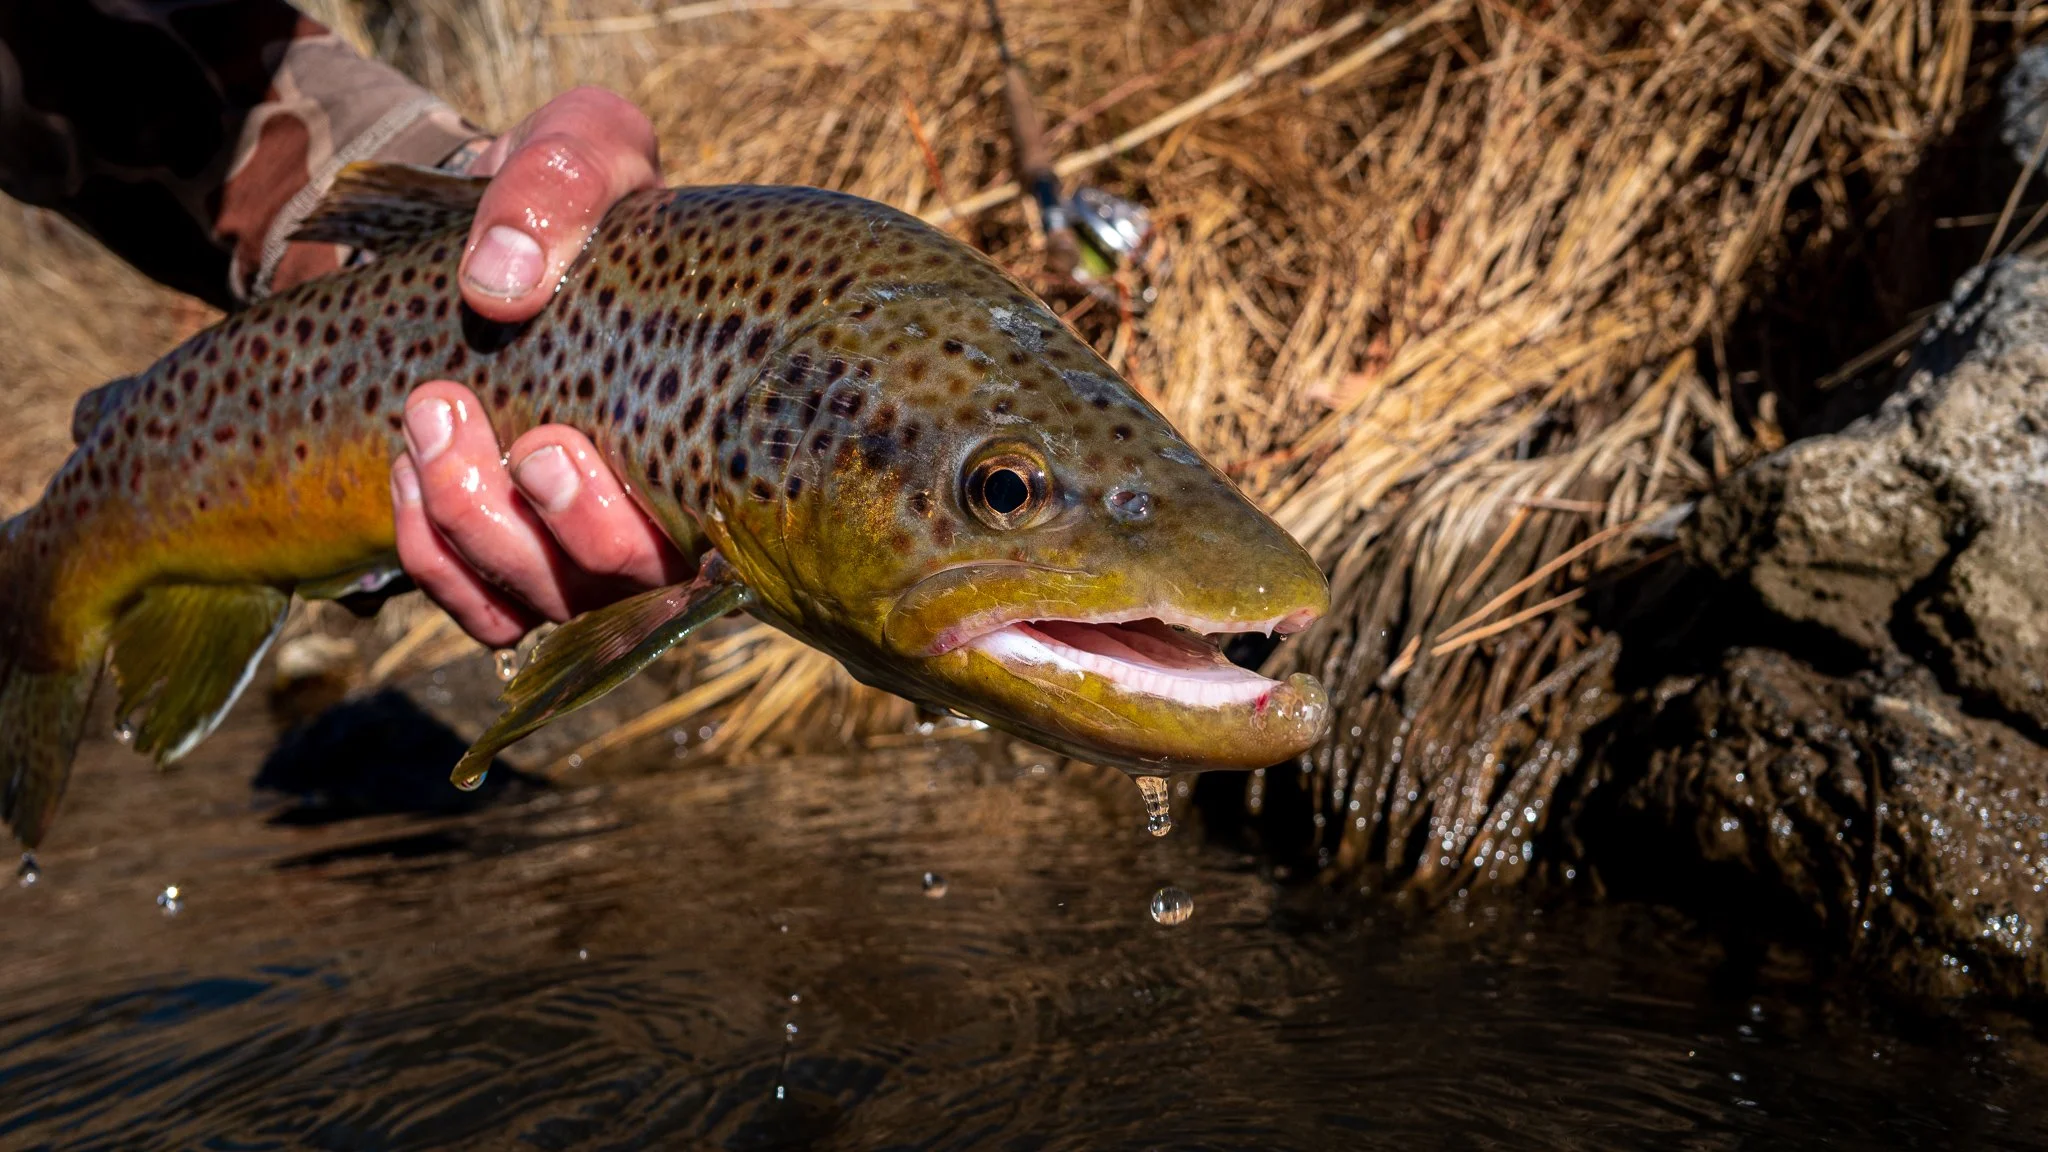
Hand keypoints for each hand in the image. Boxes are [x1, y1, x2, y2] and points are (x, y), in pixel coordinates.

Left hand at [388, 88, 686, 646]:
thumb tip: (497, 284)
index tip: (550, 447)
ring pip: (538, 599)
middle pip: (610, 583)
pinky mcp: (516, 562)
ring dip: (463, 521)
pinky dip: (430, 549)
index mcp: (717, 433)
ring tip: (422, 414)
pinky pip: (478, 603)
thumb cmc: (577, 199)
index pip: (706, 542)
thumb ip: (558, 186)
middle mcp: (668, 512)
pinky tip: (405, 466)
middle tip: (448, 407)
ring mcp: (591, 548)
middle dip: (524, 522)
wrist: (513, 232)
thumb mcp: (580, 151)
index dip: (619, 525)